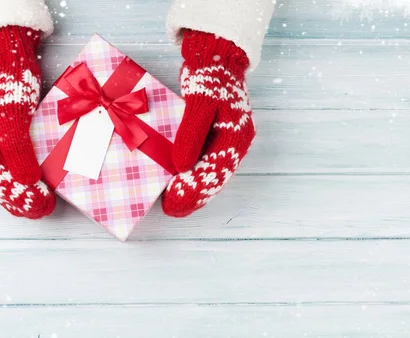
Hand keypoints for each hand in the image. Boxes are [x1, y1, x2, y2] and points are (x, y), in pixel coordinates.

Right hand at [0, 26, 54, 217]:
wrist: (9, 56)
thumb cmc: (11, 81)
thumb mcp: (14, 112)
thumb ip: (17, 146)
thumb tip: (26, 180)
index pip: (0, 181)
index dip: (22, 197)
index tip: (44, 204)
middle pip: (0, 184)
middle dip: (23, 202)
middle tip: (46, 210)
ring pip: (3, 180)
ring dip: (21, 197)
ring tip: (41, 208)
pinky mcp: (5, 137)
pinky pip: (9, 168)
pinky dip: (21, 183)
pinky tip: (33, 190)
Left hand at [162, 30, 254, 217]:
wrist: (214, 55)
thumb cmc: (209, 76)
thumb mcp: (200, 103)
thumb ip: (191, 134)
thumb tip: (181, 166)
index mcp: (236, 136)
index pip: (216, 172)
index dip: (195, 189)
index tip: (176, 203)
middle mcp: (234, 142)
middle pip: (215, 177)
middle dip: (194, 195)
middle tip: (173, 210)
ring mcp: (226, 139)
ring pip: (212, 172)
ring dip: (195, 189)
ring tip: (176, 205)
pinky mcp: (215, 136)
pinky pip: (206, 161)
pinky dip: (194, 174)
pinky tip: (181, 183)